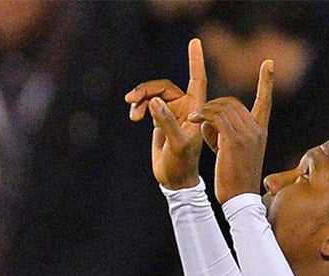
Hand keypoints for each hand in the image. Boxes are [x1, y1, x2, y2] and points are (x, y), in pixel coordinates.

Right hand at [125, 38, 208, 190]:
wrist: (174, 180)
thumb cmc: (181, 164)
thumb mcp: (176, 144)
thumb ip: (166, 121)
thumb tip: (153, 101)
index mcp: (196, 109)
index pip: (197, 79)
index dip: (195, 60)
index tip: (194, 41)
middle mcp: (186, 106)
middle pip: (164, 86)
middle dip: (147, 90)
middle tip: (131, 99)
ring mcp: (172, 112)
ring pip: (153, 94)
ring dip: (141, 99)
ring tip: (132, 111)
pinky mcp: (160, 118)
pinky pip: (147, 103)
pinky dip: (139, 107)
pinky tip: (134, 117)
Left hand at [189, 60, 273, 205]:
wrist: (239, 199)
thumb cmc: (234, 180)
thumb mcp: (232, 153)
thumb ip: (222, 134)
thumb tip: (208, 123)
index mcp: (260, 130)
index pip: (265, 100)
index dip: (267, 81)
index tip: (269, 62)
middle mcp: (257, 128)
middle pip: (233, 102)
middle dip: (213, 105)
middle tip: (198, 115)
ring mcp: (247, 133)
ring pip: (223, 106)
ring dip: (205, 110)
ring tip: (193, 118)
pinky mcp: (233, 139)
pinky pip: (216, 116)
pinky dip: (202, 114)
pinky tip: (192, 120)